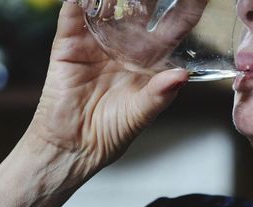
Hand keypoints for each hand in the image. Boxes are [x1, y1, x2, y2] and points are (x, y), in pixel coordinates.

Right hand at [29, 2, 188, 180]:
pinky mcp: (68, 46)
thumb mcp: (139, 114)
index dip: (184, 13)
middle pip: (139, 12)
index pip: (168, 31)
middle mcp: (123, 49)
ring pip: (107, 8)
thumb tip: (182, 76)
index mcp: (145, 63)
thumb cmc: (110, 133)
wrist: (73, 146)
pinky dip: (78, 2)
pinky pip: (72, 17)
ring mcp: (95, 44)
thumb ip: (158, 95)